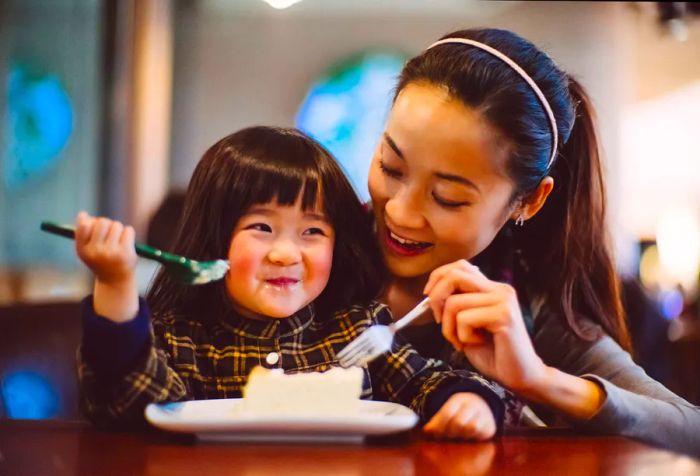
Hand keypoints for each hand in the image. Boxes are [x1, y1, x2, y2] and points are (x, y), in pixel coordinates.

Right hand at [75, 211, 138, 322]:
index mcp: (83, 250)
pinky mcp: (125, 253)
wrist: (115, 279)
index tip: (91, 222)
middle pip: (103, 222)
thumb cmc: (100, 260)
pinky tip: (125, 243)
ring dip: (118, 229)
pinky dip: (128, 233)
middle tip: (108, 232)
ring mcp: (111, 252)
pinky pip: (128, 230)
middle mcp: (96, 252)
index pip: (83, 226)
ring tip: (117, 240)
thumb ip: (83, 233)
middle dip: (107, 223)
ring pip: (117, 225)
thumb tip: (83, 214)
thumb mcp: (87, 249)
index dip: (89, 220)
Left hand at [422, 392, 495, 440]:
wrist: (481, 406)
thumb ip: (436, 421)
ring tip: (457, 436)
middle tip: (445, 436)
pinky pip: (480, 435)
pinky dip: (472, 438)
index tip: (432, 433)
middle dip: (449, 432)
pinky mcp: (491, 427)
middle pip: (458, 423)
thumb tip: (426, 432)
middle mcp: (473, 404)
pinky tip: (467, 437)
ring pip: (471, 428)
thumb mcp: (447, 411)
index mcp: (458, 399)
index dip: (438, 426)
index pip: (447, 413)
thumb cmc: (459, 412)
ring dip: (461, 436)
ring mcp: (484, 414)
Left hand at [424, 259, 546, 393]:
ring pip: (454, 302)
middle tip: (438, 321)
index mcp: (492, 288)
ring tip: (460, 341)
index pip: (460, 266)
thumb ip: (456, 305)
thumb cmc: (492, 352)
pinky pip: (464, 318)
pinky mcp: (504, 315)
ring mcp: (503, 300)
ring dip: (449, 327)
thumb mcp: (468, 324)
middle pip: (455, 276)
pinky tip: (477, 343)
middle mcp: (500, 289)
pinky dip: (462, 336)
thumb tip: (431, 294)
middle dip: (436, 298)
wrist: (520, 375)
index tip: (428, 297)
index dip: (438, 277)